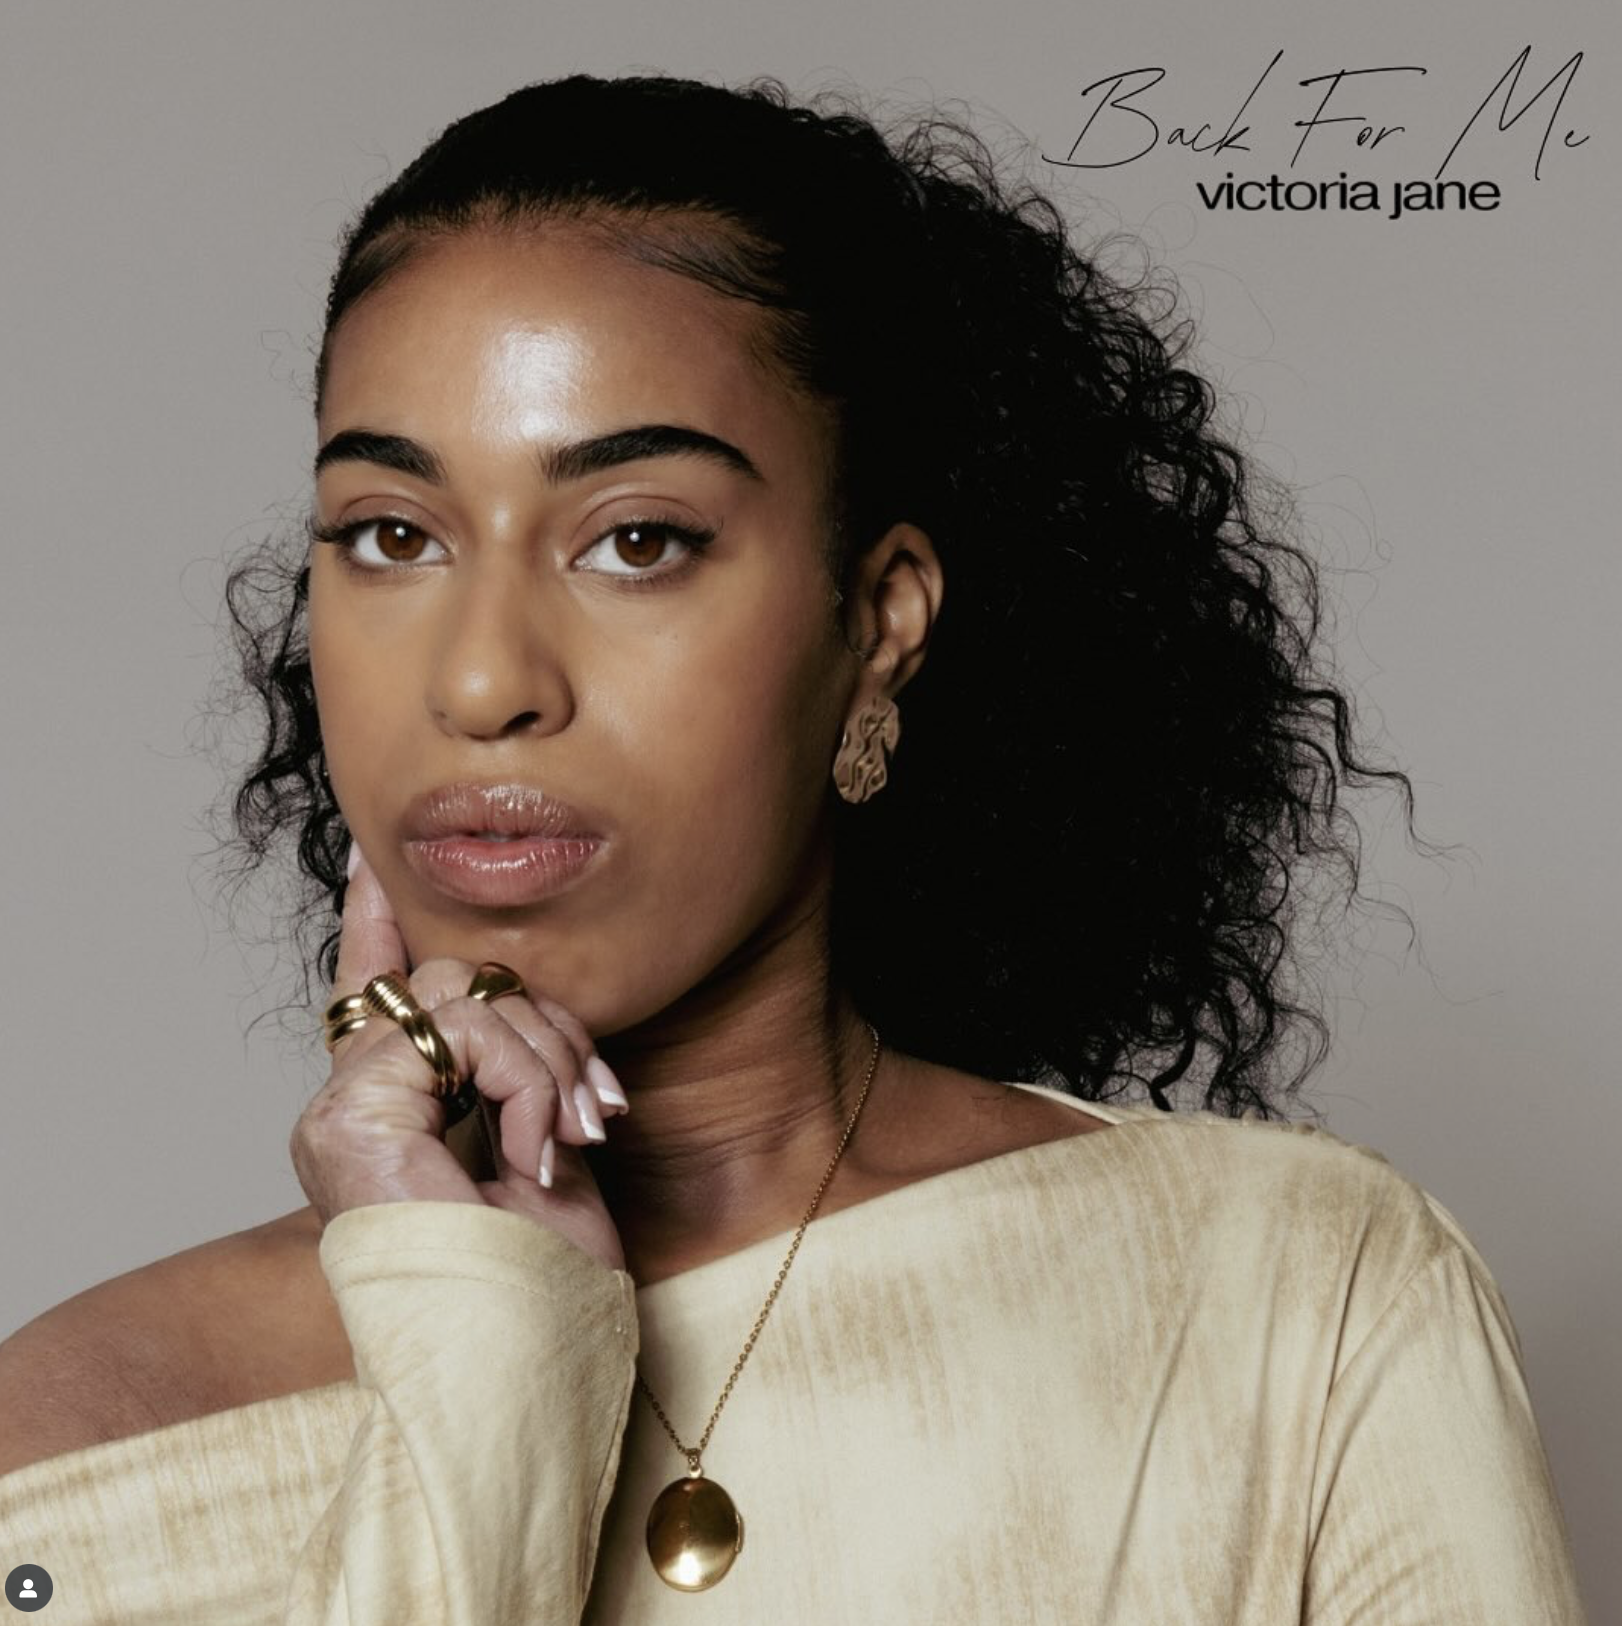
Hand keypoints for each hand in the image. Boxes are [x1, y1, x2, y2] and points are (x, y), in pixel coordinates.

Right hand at [288, 846, 629, 1271]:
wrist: (528, 1363)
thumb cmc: (541, 1278)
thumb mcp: (545, 1140)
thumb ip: (517, 1064)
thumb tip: (513, 993)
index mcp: (396, 1104)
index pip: (376, 985)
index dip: (378, 917)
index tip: (376, 857)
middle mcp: (356, 1100)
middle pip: (456, 981)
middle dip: (550, 1029)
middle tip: (596, 1109)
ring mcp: (343, 1111)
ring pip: (464, 997)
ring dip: (547, 1063)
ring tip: (570, 1141)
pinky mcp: (348, 1119)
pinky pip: (458, 1035)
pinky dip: (522, 1085)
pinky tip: (535, 1155)